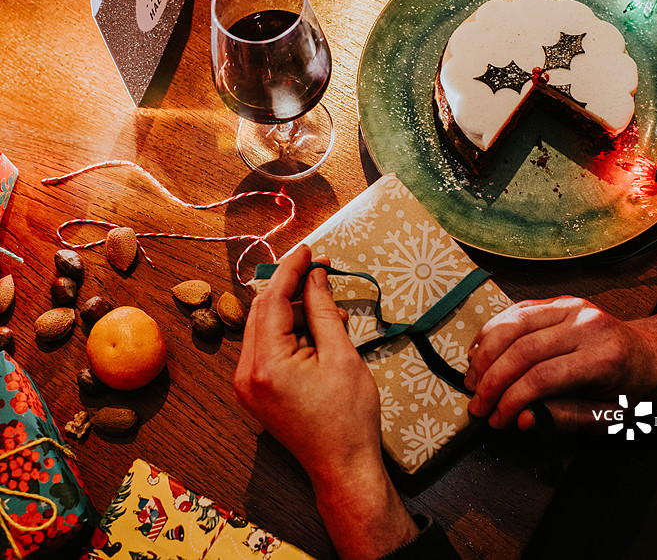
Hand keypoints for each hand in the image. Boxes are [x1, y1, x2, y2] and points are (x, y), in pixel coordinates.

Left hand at [234, 244, 417, 559]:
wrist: (342, 467)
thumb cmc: (348, 416)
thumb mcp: (341, 355)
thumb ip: (323, 310)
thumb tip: (315, 277)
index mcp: (266, 364)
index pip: (271, 301)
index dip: (291, 270)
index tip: (309, 250)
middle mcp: (246, 374)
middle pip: (262, 312)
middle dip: (290, 287)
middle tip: (319, 270)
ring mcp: (246, 386)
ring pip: (263, 328)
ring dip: (290, 311)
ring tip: (328, 306)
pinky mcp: (255, 392)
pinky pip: (266, 348)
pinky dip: (287, 332)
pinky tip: (314, 329)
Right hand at [463, 296, 656, 430]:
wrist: (652, 356)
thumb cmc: (632, 391)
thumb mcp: (608, 418)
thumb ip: (564, 418)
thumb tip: (521, 420)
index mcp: (604, 357)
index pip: (543, 377)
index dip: (512, 400)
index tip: (496, 420)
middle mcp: (587, 324)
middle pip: (523, 349)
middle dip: (492, 380)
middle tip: (477, 403)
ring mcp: (572, 307)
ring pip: (514, 324)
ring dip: (486, 353)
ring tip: (472, 379)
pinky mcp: (560, 300)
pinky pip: (518, 311)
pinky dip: (493, 331)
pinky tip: (480, 352)